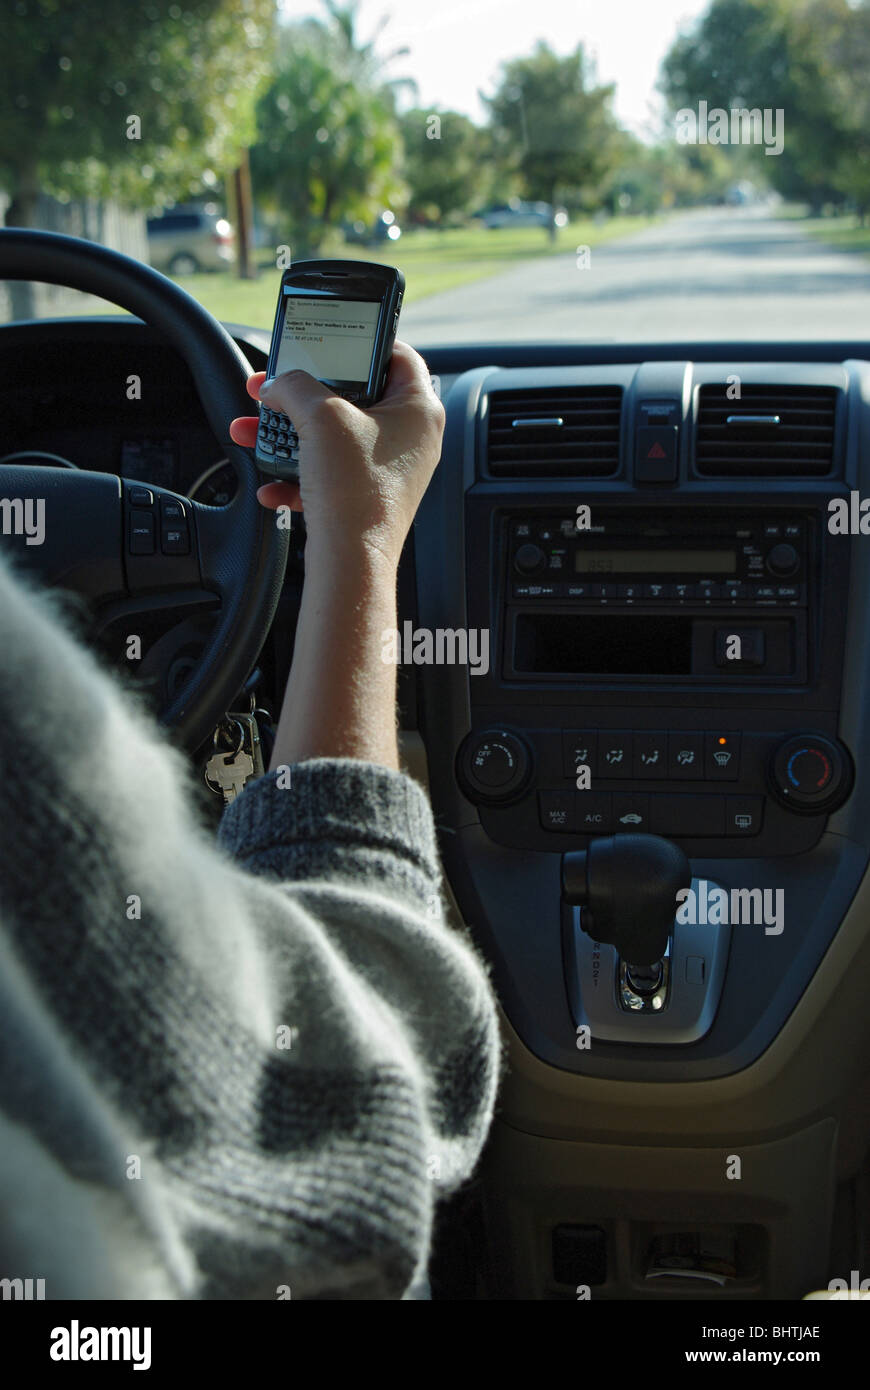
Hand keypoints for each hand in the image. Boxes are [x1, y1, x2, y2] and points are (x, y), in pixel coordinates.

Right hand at [229, 340, 444, 566]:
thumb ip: (295, 386)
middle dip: (302, 394)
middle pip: (353, 397)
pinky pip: (328, 475)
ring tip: (251, 431)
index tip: (327, 341)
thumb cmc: (355, 491)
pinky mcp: (367, 497)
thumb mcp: (321, 417)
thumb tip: (276, 384)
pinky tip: (270, 485)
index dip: (359, 343)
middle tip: (272, 388)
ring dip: (288, 434)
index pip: (396, 354)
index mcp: (418, 409)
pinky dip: (297, 476)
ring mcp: (389, 470)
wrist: (350, 563)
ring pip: (332, 438)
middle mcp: (410, 438)